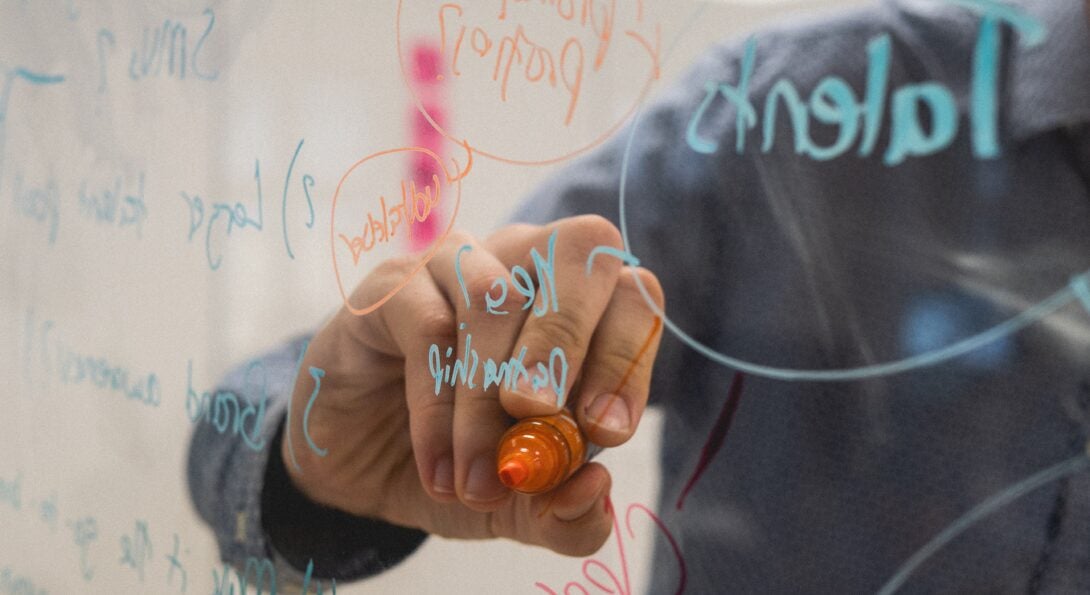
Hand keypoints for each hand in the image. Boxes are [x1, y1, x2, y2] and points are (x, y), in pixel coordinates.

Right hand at [282, 215, 663, 555]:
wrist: (360, 466)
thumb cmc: (461, 461)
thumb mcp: (523, 506)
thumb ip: (568, 513)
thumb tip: (595, 489)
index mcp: (583, 305)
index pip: (634, 296)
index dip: (628, 358)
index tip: (604, 435)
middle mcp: (528, 264)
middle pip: (580, 250)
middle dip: (567, 344)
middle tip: (539, 420)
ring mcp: (460, 264)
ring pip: (497, 298)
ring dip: (489, 401)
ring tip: (479, 482)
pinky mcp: (394, 285)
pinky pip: (428, 326)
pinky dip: (438, 408)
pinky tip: (438, 469)